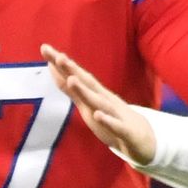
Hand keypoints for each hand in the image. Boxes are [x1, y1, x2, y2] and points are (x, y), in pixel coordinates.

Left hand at [41, 44, 156, 164]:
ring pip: (99, 102)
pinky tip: (98, 115)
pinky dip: (106, 120)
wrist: (143, 138)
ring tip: (72, 80)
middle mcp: (103, 99)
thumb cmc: (111, 118)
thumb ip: (71, 90)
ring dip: (85, 91)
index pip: (75, 74)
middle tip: (58, 56)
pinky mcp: (125, 131)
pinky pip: (115, 125)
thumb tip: (53, 70)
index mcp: (94, 93)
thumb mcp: (88, 104)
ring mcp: (115, 114)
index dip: (60, 63)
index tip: (44, 48)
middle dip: (72, 70)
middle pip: (86, 83)